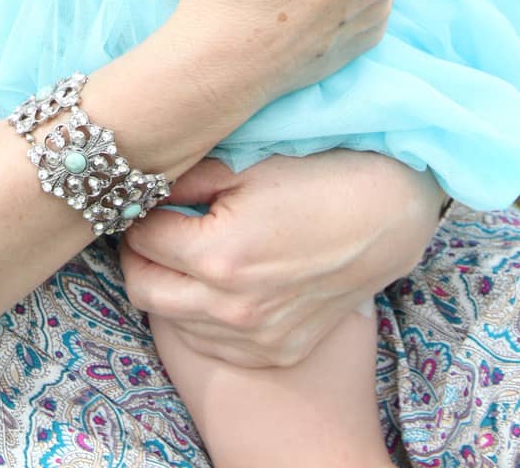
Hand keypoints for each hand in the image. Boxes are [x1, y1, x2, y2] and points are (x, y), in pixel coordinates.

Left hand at [121, 150, 441, 367]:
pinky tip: (215, 283)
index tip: (145, 200)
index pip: (141, 237)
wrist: (382, 219)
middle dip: (137, 254)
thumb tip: (147, 188)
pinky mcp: (275, 351)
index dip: (138, 212)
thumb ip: (186, 181)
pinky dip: (200, 314)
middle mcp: (232, 307)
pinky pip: (212, 342)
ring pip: (173, 320)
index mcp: (218, 255)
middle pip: (143, 288)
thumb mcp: (244, 168)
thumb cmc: (314, 181)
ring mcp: (255, 337)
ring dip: (167, 284)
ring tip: (183, 252)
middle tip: (149, 229)